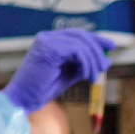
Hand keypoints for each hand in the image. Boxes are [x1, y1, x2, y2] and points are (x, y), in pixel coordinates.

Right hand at [1, 29, 115, 112]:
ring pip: (81, 43)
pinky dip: (86, 62)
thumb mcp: (68, 75)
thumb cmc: (42, 89)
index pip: (77, 34)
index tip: (110, 46)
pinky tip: (86, 75)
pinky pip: (77, 50)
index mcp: (50, 41)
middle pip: (81, 35)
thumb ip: (84, 66)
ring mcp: (47, 41)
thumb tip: (106, 61)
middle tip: (106, 65)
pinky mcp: (50, 48)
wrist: (23, 99)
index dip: (95, 39)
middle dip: (98, 48)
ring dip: (93, 60)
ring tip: (94, 77)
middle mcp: (47, 37)